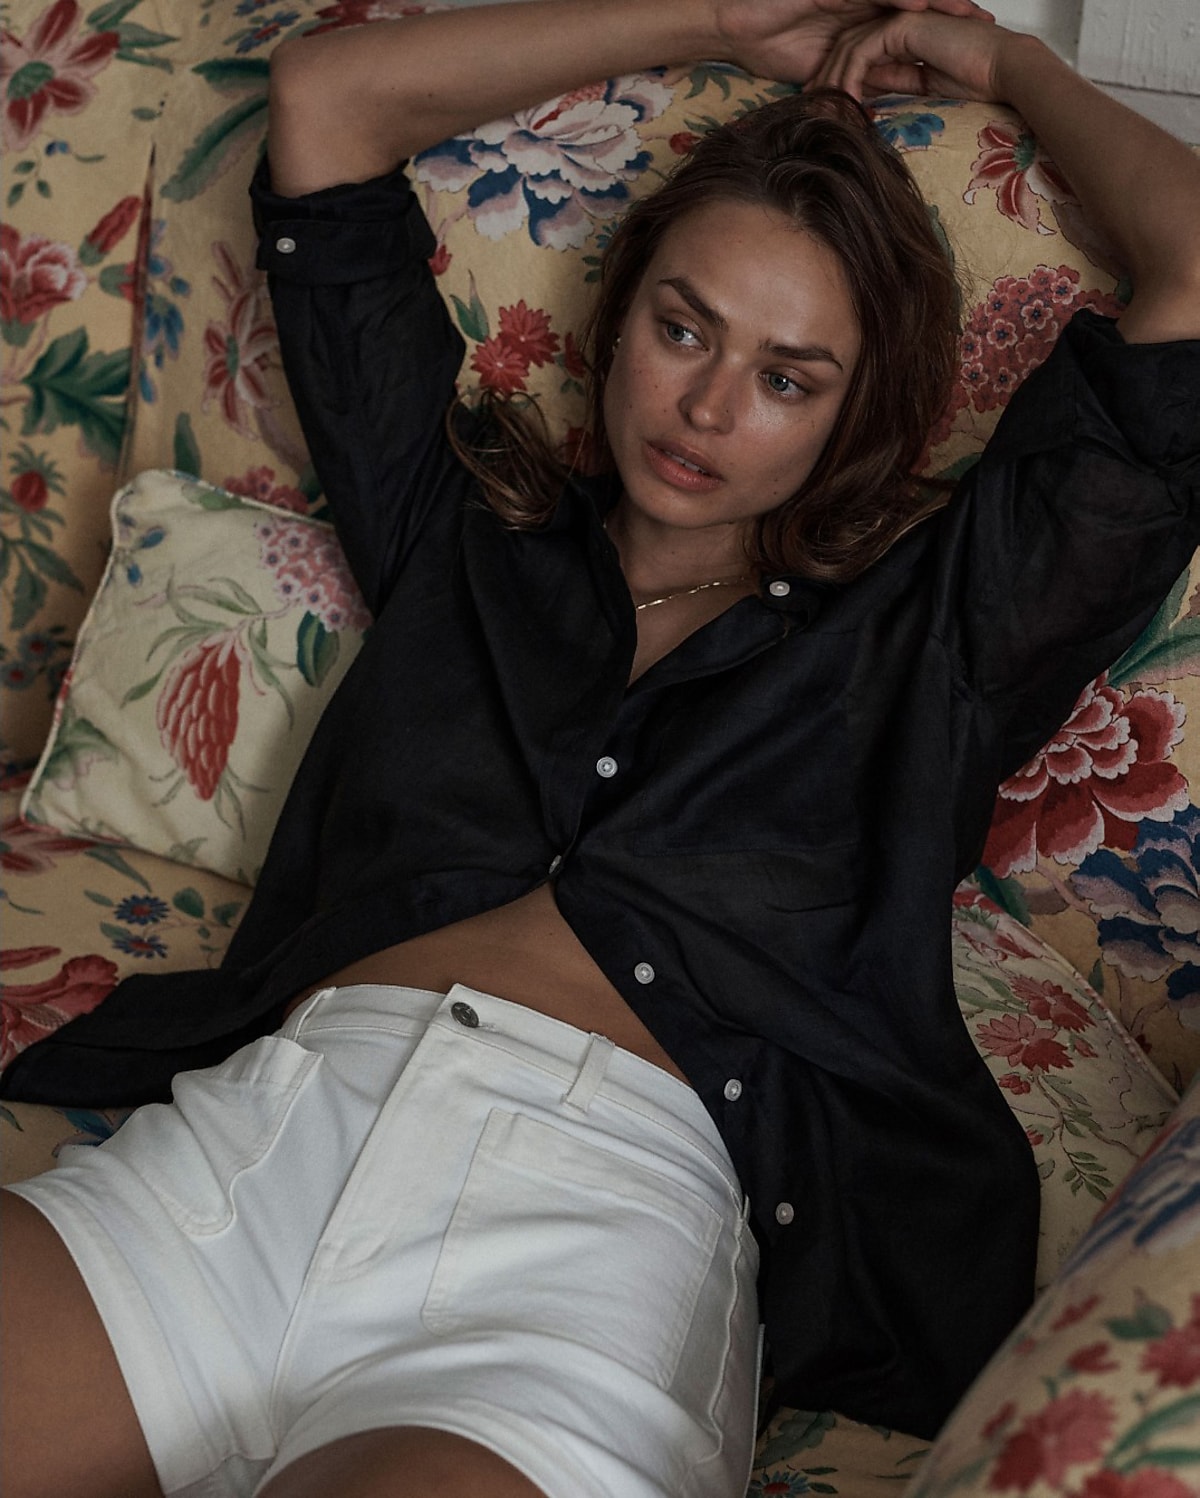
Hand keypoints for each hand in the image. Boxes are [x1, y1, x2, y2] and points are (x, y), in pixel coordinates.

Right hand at [713, 0, 995, 85]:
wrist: (735, 26)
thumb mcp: (826, 70)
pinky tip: (917, 5)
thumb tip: (887, 96)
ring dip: (931, 0)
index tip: (970, 47)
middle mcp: (860, 2)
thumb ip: (858, 77)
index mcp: (861, 21)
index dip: (938, 32)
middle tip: (982, 22)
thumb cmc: (770, 45)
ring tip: (961, 8)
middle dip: (948, 11)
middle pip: (913, 4)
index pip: (907, 26)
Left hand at [807, 10, 1018, 101]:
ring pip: (849, 51)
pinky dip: (850, 79)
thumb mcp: (925, 85)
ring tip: (822, 112)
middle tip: (811, 112)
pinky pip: (861, 54)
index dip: (839, 83)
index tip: (824, 111)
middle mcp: (896, 23)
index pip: (858, 58)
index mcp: (901, 36)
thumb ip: (899, 82)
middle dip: (826, 81)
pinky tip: (845, 104)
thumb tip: (874, 98)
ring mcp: (897, 20)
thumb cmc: (977, 78)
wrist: (1003, 66)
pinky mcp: (900, 26)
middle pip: (846, 51)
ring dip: (833, 83)